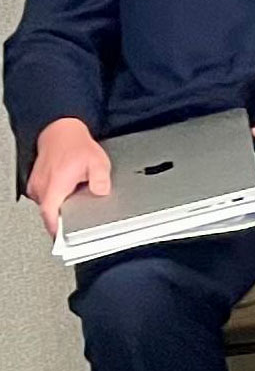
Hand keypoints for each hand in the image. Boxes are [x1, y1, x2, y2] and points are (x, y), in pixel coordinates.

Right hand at [27, 117, 110, 235]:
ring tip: (76, 204)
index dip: (56, 230)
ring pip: (48, 205)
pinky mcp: (37, 182)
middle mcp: (42, 186)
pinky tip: (71, 195)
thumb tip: (101, 192)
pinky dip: (57, 199)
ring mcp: (37, 184)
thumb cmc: (75, 145)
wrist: (60, 130)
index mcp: (55, 185)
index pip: (50, 214)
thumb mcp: (97, 161)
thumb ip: (101, 179)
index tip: (62, 240)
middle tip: (77, 225)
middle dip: (64, 220)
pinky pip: (46, 197)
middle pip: (49, 213)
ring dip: (61, 208)